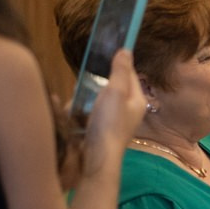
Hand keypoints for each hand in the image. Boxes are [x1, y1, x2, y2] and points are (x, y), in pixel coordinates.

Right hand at [78, 50, 140, 172]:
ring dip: (85, 98)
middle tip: (86, 82)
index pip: (130, 75)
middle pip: (112, 87)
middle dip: (96, 83)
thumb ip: (120, 71)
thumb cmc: (109, 123)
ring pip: (97, 100)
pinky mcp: (100, 130)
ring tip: (77, 101)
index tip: (104, 53)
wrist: (96, 158)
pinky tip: (72, 113)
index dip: (119, 64)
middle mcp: (128, 112)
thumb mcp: (115, 92)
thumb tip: (125, 50)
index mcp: (137, 101)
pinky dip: (79, 111)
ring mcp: (114, 122)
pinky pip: (88, 113)